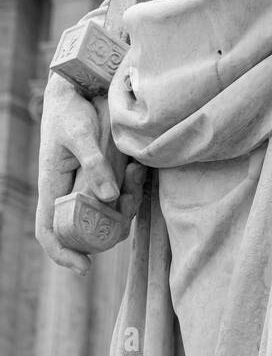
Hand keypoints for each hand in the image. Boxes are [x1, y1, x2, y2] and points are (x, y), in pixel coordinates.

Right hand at [35, 72, 145, 274]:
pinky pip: (118, 193)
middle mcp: (68, 190)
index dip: (62, 253)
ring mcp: (86, 183)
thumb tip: (109, 198)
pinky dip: (131, 187)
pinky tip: (138, 169)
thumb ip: (94, 164)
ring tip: (137, 176)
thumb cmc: (71, 111)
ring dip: (126, 204)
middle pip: (85, 228)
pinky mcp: (102, 173)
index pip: (48, 230)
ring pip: (106, 212)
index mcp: (52, 186)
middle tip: (129, 207)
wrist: (79, 88)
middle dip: (109, 227)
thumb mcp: (81, 135)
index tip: (84, 267)